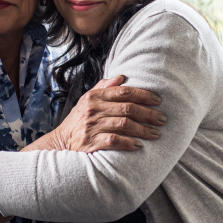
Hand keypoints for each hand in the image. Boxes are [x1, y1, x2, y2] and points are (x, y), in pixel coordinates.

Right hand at [49, 75, 165, 152]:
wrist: (60, 143)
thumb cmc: (78, 120)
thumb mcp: (87, 100)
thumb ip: (103, 88)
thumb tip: (121, 77)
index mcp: (94, 97)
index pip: (124, 92)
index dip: (143, 95)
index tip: (158, 100)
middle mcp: (93, 110)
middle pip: (127, 108)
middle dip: (148, 114)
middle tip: (162, 119)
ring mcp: (92, 126)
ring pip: (124, 124)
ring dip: (143, 129)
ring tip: (156, 133)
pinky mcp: (91, 143)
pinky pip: (114, 141)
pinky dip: (128, 143)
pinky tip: (139, 145)